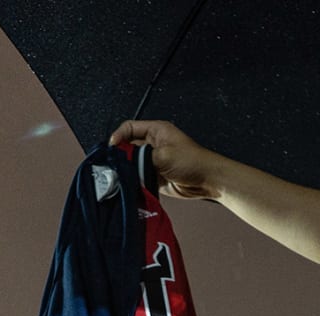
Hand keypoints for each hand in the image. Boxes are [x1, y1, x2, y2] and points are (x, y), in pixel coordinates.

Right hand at [109, 120, 226, 200]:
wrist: (207, 180)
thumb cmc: (194, 161)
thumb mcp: (163, 155)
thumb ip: (141, 158)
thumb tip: (126, 162)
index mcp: (156, 131)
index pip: (129, 128)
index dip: (118, 136)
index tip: (112, 148)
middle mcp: (153, 144)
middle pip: (128, 147)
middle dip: (122, 157)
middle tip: (118, 165)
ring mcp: (153, 161)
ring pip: (132, 164)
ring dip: (129, 171)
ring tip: (126, 176)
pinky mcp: (154, 175)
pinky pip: (139, 177)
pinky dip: (135, 181)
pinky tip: (134, 184)